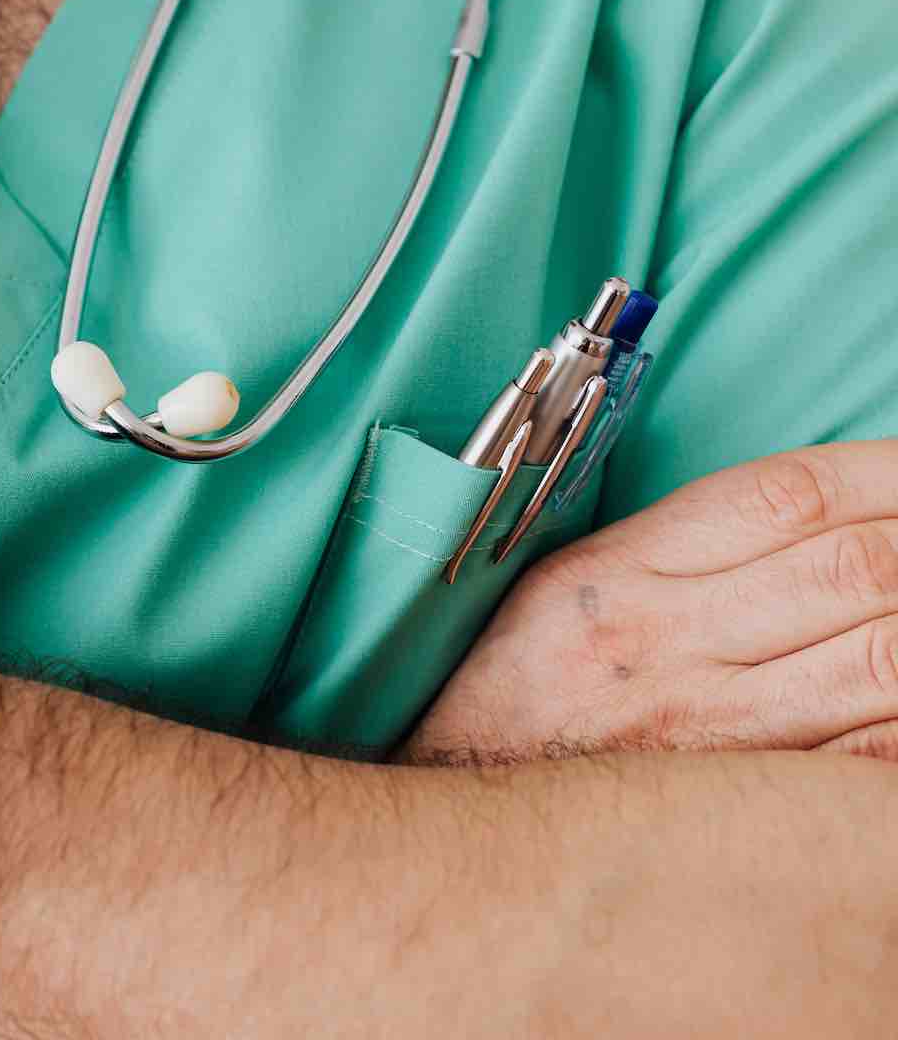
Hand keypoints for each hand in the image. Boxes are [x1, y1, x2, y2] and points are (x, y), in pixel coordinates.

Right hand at [407, 442, 897, 764]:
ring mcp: (713, 737)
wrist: (460, 843)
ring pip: (887, 661)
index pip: (787, 496)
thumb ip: (672, 548)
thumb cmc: (507, 706)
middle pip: (859, 569)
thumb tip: (811, 515)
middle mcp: (665, 649)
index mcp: (615, 579)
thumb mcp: (559, 594)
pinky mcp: (746, 811)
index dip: (888, 472)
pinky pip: (875, 760)